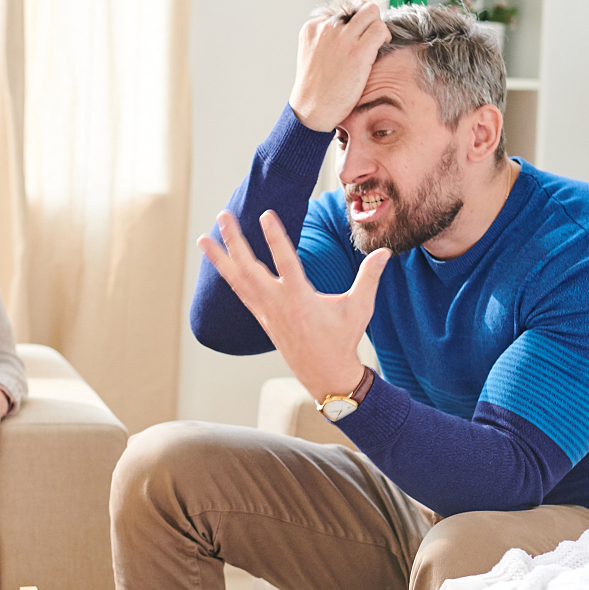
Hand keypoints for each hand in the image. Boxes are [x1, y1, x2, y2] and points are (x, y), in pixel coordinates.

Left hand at [197, 207, 388, 400]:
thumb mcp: (360, 308)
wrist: (326, 374)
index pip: (286, 262)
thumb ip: (369, 276)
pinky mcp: (262, 318)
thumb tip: (385, 251)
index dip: (275, 238)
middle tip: (222, 216)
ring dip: (219, 258)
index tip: (266, 214)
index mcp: (301, 300)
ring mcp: (266, 313)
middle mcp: (278, 305)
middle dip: (234, 242)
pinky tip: (218, 262)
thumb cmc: (343, 340)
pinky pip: (240, 292)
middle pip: (249, 269)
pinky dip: (228, 276)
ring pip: (237, 281)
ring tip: (203, 238)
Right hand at [289, 2, 391, 131]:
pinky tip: (382, 46)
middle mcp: (326, 28)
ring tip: (377, 41)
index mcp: (312, 28)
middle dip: (367, 19)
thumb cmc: (317, 90)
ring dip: (377, 24)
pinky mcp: (358, 50)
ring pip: (370, 11)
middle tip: (370, 36)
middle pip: (357, 6)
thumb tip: (350, 33)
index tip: (356, 38)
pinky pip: (380, 28)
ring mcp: (342, 37)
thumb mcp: (315, 56)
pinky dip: (384, 35)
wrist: (312, 110)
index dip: (353, 24)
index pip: (341, 12)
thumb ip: (327, 41)